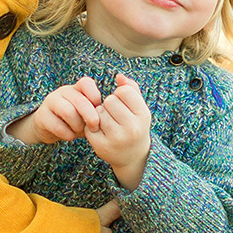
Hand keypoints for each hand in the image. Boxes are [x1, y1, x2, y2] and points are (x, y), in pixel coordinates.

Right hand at [7, 80, 101, 145]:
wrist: (50, 128)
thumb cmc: (76, 120)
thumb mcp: (88, 114)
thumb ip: (97, 112)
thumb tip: (108, 118)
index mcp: (76, 88)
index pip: (86, 83)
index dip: (95, 96)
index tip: (99, 110)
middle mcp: (63, 92)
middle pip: (79, 100)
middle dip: (91, 116)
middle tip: (95, 128)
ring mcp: (50, 102)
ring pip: (68, 112)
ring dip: (78, 125)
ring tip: (79, 131)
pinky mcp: (42, 116)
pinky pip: (57, 126)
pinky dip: (67, 134)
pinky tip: (70, 136)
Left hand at [85, 74, 151, 191]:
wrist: (133, 156)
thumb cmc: (135, 126)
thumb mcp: (139, 108)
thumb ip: (132, 88)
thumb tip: (119, 76)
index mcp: (143, 116)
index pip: (124, 91)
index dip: (120, 95)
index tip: (124, 104)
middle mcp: (132, 128)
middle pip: (110, 101)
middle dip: (110, 105)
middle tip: (115, 115)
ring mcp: (116, 139)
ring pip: (98, 112)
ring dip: (100, 115)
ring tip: (109, 124)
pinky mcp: (102, 147)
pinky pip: (89, 126)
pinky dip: (92, 127)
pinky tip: (101, 132)